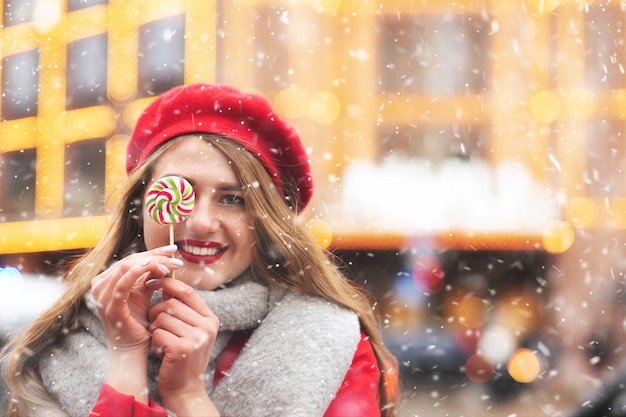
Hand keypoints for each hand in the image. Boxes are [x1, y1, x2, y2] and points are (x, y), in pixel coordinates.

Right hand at [91, 244, 181, 353]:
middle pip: (130, 260)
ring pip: (127, 267)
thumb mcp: (144, 293)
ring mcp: (103, 296)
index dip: (153, 252)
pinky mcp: (110, 306)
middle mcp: (100, 285)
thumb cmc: (139, 322)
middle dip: (154, 256)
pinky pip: (122, 283)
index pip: (132, 259)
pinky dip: (137, 272)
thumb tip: (165, 257)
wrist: (133, 350)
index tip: (173, 249)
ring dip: (150, 262)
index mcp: (107, 280)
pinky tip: (154, 268)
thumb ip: (149, 276)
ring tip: (170, 263)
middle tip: (174, 256)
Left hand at [147, 278, 219, 412]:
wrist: (185, 389)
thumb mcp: (190, 330)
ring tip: (161, 342)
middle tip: (156, 326)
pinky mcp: (182, 348)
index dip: (168, 284)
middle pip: (171, 303)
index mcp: (210, 319)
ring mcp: (196, 338)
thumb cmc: (182, 356)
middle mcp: (207, 326)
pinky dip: (154, 342)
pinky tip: (161, 352)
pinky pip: (158, 333)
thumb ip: (182, 309)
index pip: (187, 291)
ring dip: (155, 329)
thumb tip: (164, 282)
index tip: (152, 282)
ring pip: (162, 317)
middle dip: (156, 312)